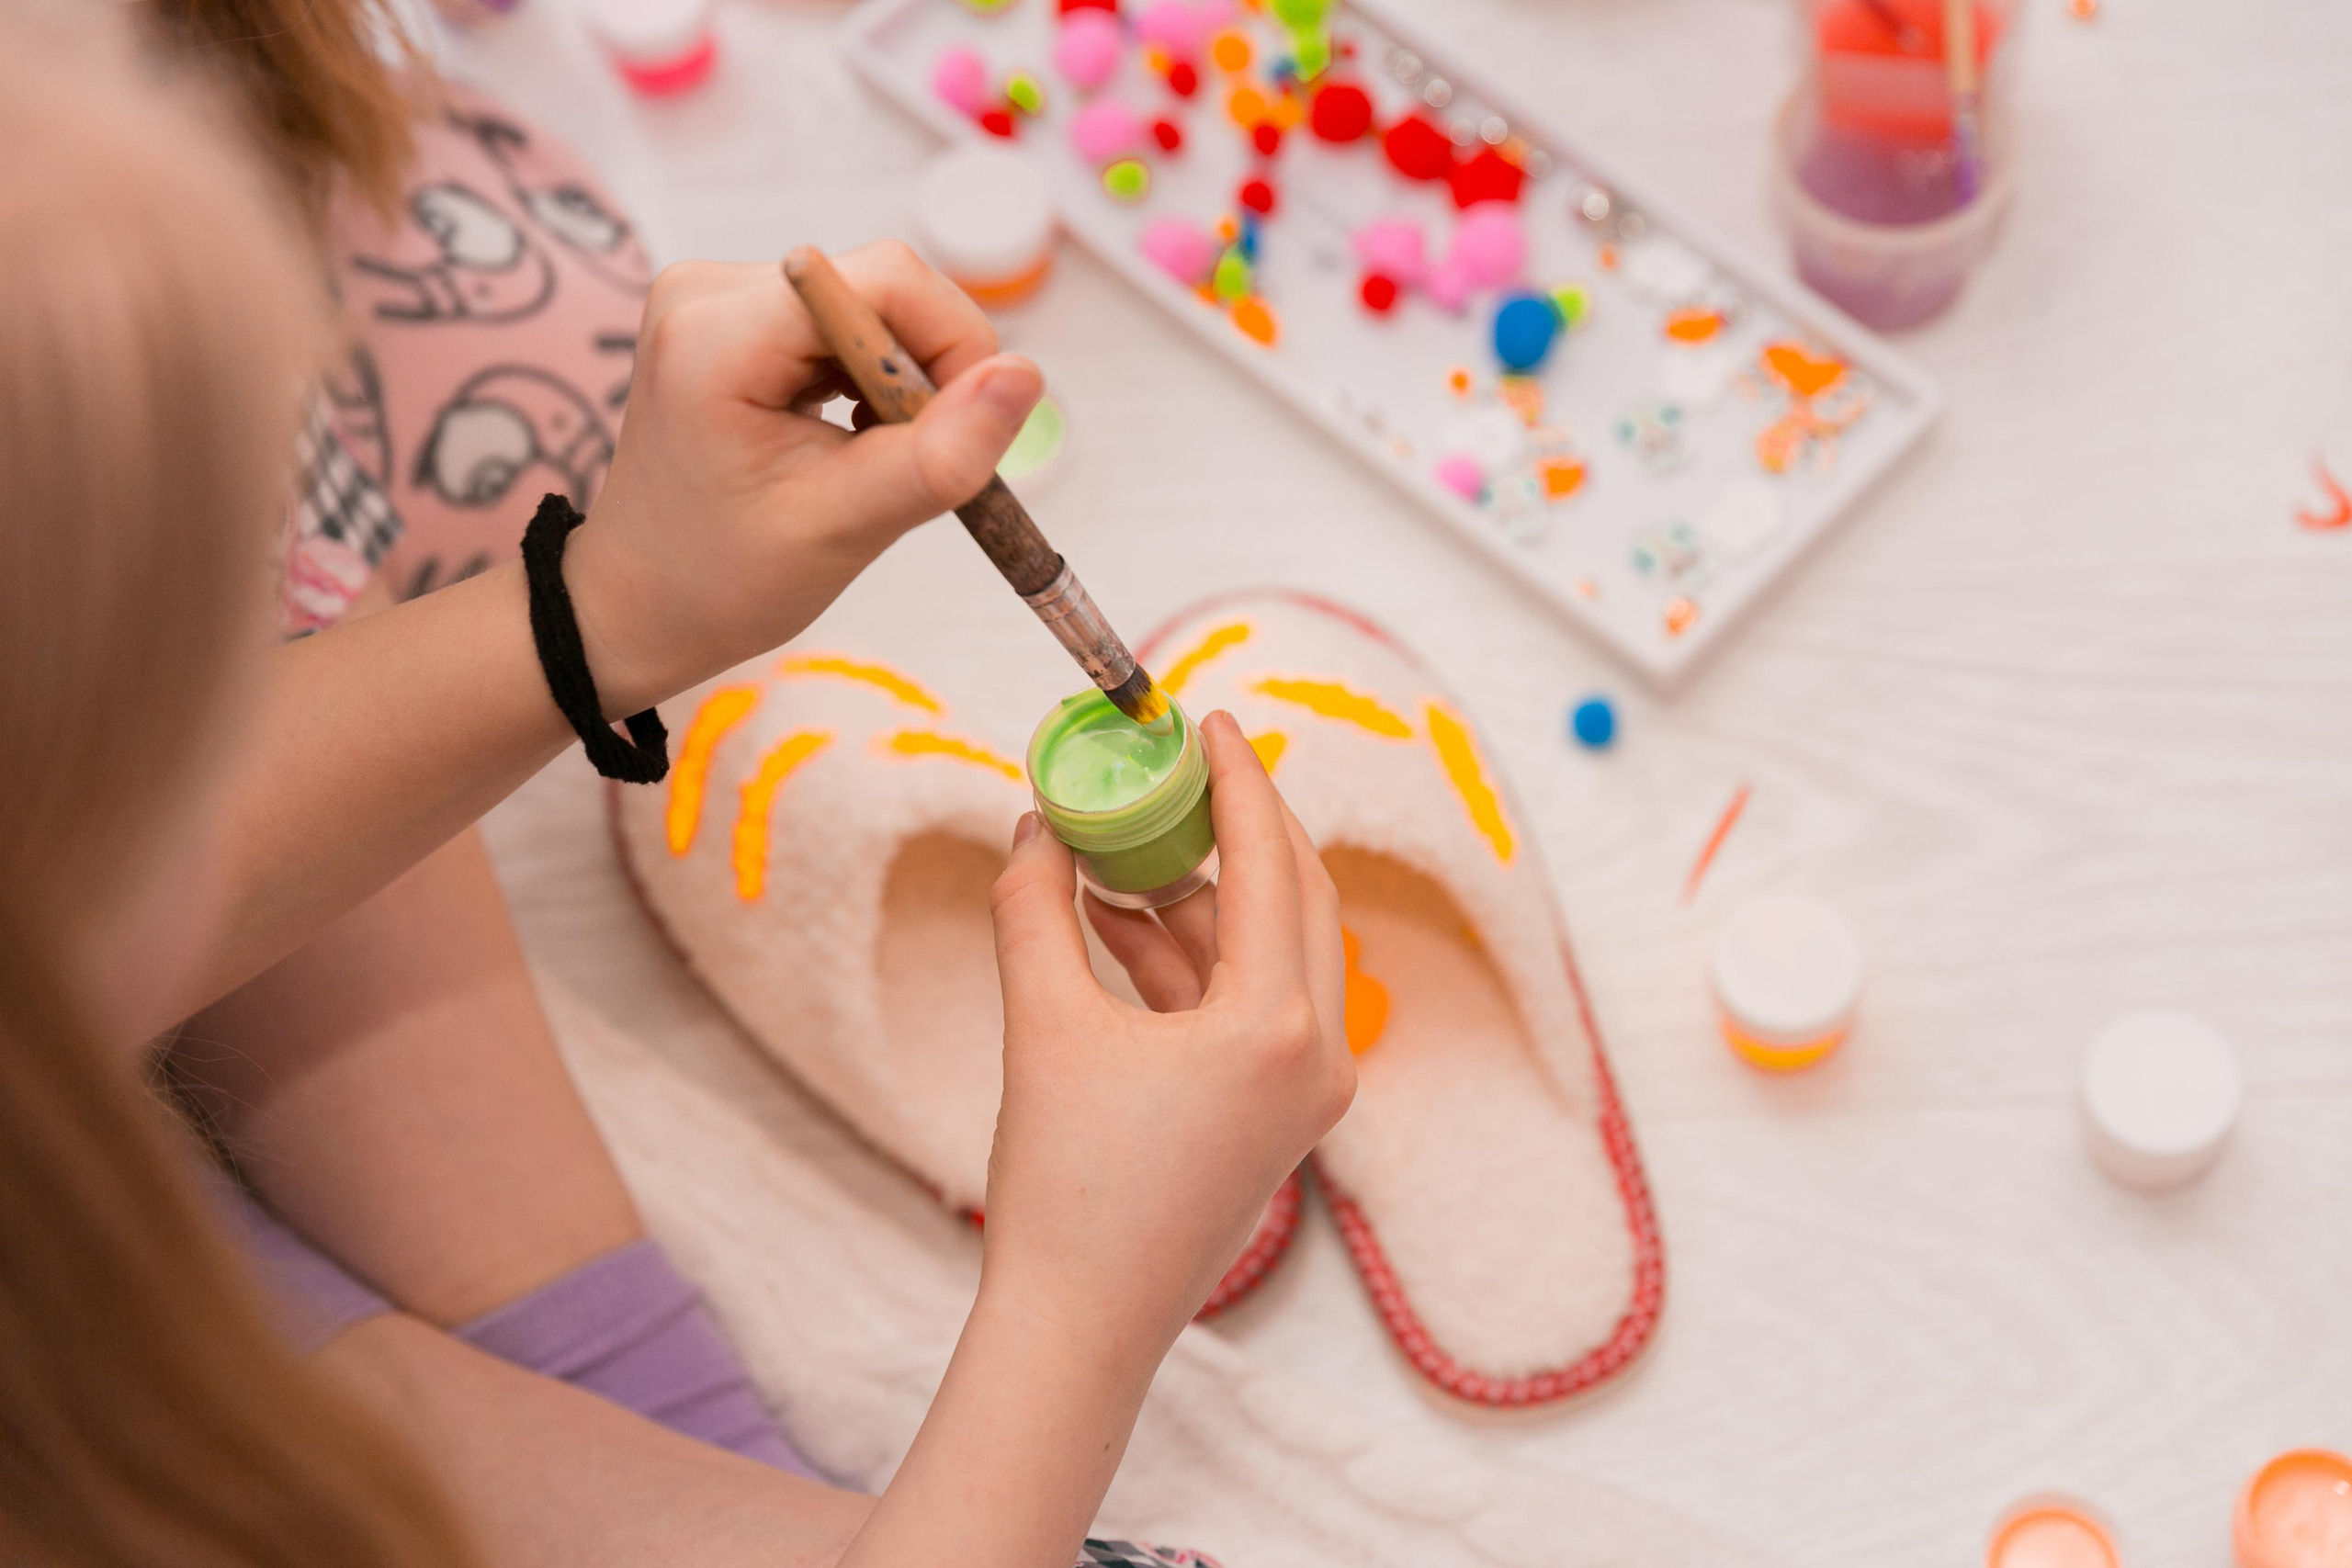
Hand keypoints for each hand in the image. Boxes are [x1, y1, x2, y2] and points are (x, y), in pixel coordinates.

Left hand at [566, 243, 1042, 715]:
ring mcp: (714, 297)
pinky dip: (867, 379)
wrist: (636, 605)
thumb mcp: (843, 527)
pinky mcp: (731, 315)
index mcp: (717, 333)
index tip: (962, 436)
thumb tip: (1028, 377)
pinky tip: (844, 437)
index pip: (886, 280)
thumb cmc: (721, 581)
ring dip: (899, 381)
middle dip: (926, 373)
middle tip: (910, 463)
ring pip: (870, 304)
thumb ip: (939, 453)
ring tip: (867, 459)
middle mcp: (707, 289)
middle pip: (882, 285)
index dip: (954, 346)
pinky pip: (842, 321)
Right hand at [981, 712, 1355, 1353]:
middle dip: (1232, 827)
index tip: (1208, 719)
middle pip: (1294, 896)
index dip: (1236, 781)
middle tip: (1178, 770)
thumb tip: (1032, 824)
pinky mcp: (1279, 1114)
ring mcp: (1307, 1090)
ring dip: (1200, 896)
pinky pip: (1249, 1002)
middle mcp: (1318, 1054)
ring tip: (1116, 848)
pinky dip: (1192, 958)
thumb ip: (1036, 909)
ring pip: (1269, 950)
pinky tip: (1118, 924)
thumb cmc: (1068, 1186)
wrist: (1081, 1324)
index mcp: (1278, 1026)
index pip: (1269, 864)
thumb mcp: (1043, 1026)